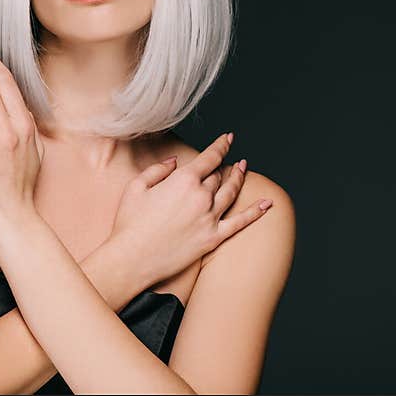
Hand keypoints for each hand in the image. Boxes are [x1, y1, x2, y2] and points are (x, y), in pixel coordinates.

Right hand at [110, 133, 271, 288]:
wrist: (132, 258)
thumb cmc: (129, 222)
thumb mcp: (136, 187)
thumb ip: (158, 170)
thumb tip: (174, 162)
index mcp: (184, 180)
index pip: (210, 157)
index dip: (221, 145)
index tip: (228, 138)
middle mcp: (201, 197)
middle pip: (218, 176)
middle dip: (221, 166)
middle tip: (225, 160)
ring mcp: (210, 219)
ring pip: (231, 193)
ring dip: (239, 178)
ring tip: (243, 168)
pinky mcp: (213, 239)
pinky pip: (240, 222)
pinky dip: (255, 212)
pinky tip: (266, 203)